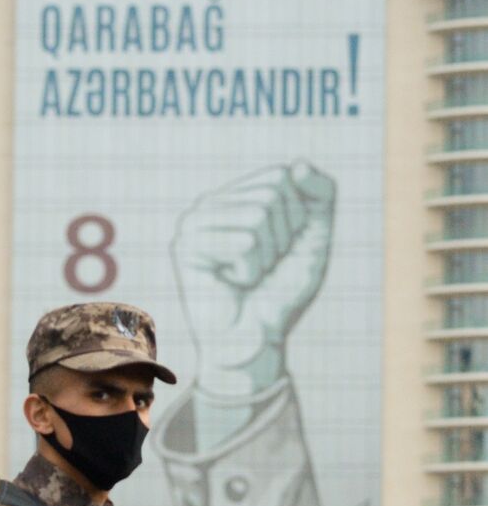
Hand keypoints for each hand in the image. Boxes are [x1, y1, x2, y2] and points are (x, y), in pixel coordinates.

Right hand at [172, 161, 335, 396]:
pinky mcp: (186, 247)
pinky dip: (250, 270)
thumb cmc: (280, 292)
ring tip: (247, 277)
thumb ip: (320, 194)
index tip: (280, 249)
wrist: (255, 341)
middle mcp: (210, 203)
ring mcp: (194, 222)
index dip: (296, 217)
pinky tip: (231, 285)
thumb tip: (295, 165)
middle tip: (263, 268)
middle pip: (271, 193)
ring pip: (257, 215)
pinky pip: (243, 242)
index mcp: (236, 196)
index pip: (281, 176)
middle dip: (282, 238)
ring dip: (266, 256)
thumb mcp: (313, 237)